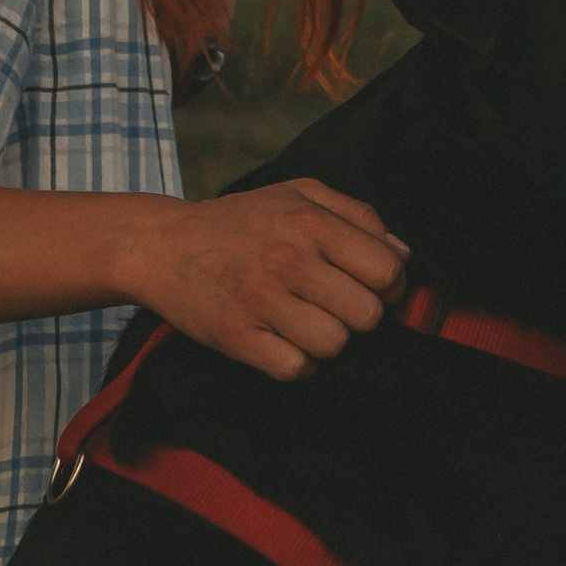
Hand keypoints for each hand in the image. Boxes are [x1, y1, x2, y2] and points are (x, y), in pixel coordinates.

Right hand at [134, 182, 407, 380]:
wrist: (161, 245)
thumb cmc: (240, 222)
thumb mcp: (298, 195)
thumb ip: (357, 215)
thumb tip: (403, 254)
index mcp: (309, 222)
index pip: (387, 270)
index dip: (389, 286)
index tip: (369, 287)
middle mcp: (287, 260)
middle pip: (367, 316)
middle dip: (359, 317)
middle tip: (335, 307)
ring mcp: (260, 301)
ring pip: (334, 345)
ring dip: (328, 342)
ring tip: (307, 324)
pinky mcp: (236, 337)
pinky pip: (295, 369)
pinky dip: (297, 364)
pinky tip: (284, 344)